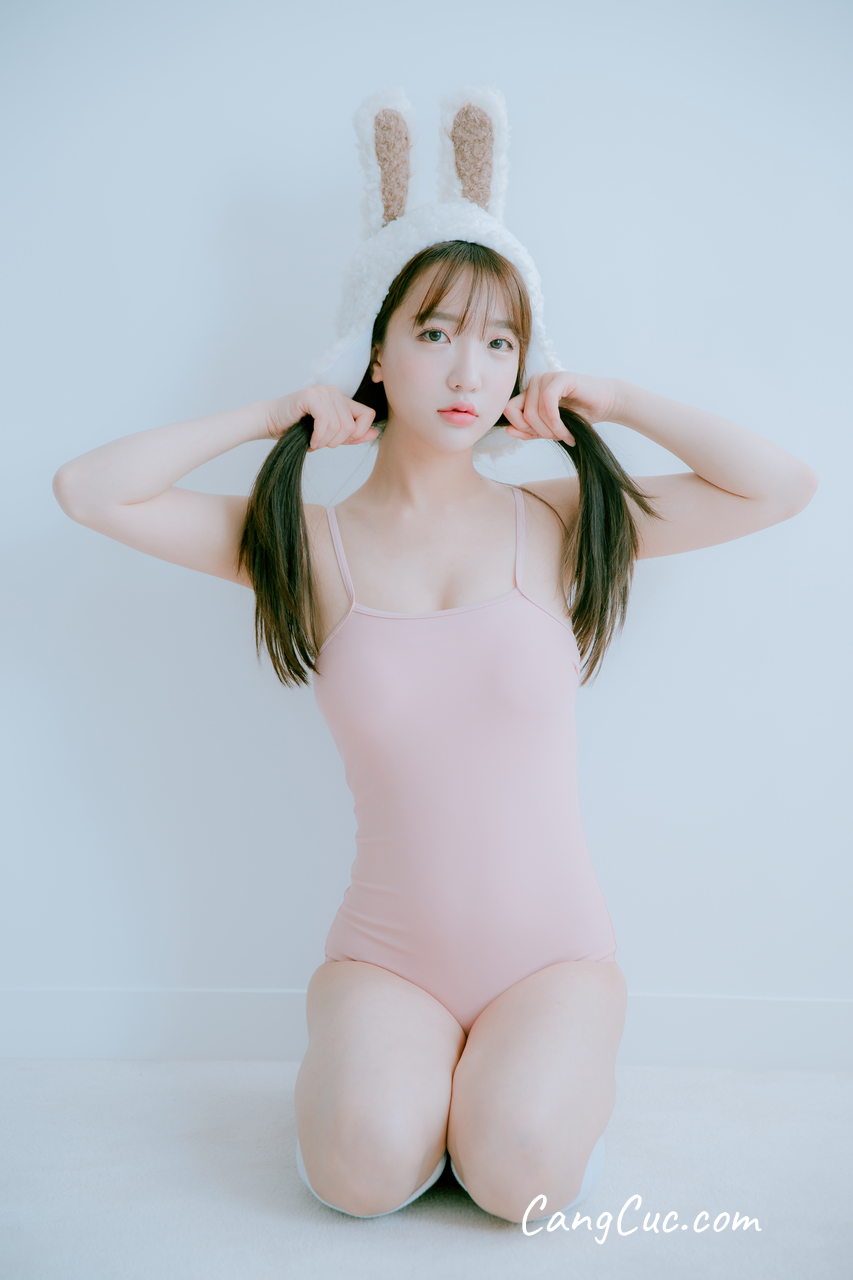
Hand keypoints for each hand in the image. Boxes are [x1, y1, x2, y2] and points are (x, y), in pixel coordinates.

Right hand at [265, 386, 377, 449]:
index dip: (358, 434)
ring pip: (340, 425)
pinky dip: (319, 436)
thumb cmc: (297, 430)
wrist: (270, 423)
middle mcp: (334, 392)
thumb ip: (352, 435)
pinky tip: (311, 441)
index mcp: (342, 400)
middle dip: (337, 441)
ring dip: (326, 441)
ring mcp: (322, 391)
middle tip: (321, 444)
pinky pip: (326, 421)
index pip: (368, 415)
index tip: (340, 442)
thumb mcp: (330, 436)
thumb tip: (375, 433)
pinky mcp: (310, 395)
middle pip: (352, 425)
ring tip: (314, 442)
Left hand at [503, 372, 619, 443]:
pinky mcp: (560, 377)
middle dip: (538, 431)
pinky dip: (554, 419)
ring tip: (566, 435)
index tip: (538, 436)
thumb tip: (508, 430)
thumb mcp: (549, 429)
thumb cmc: (579, 416)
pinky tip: (564, 427)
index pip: (510, 410)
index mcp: (529, 393)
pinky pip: (547, 400)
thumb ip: (529, 431)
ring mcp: (547, 377)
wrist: (606, 405)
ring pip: (534, 410)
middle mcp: (535, 382)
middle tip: (557, 437)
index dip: (521, 427)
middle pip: (521, 412)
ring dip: (551, 429)